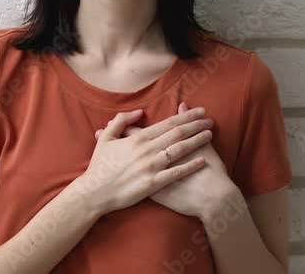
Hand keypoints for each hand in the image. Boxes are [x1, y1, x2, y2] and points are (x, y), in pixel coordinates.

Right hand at [78, 106, 215, 214]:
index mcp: (138, 138)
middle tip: (210, 119)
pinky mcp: (153, 184)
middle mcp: (147, 150)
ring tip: (209, 135)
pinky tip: (203, 160)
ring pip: (179, 150)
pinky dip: (190, 165)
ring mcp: (151, 167)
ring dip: (196, 141)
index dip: (186, 116)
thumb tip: (139, 112)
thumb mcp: (106, 138)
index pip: (168, 123)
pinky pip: (176, 172)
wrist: (94, 192)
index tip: (199, 112)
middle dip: (196, 125)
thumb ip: (121, 121)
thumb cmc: (100, 166)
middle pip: (177, 133)